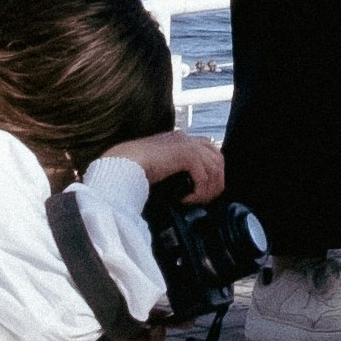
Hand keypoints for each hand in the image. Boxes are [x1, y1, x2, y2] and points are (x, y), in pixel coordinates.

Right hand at [103, 131, 227, 204]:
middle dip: (216, 182)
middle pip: (218, 159)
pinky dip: (198, 192)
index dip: (213, 172)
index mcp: (181, 139)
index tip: (205, 191)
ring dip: (207, 190)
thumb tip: (189, 187)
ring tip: (194, 201)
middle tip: (204, 200)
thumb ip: (176, 169)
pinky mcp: (186, 154)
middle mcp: (187, 138)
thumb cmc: (134, 169)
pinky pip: (204, 177)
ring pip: (214, 169)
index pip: (210, 151)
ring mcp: (187, 144)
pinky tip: (186, 200)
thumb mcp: (160, 166)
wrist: (122, 163)